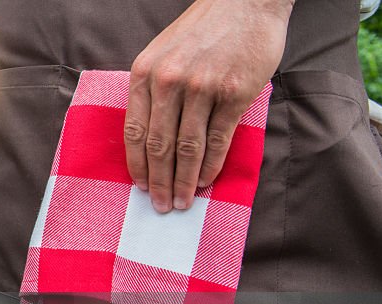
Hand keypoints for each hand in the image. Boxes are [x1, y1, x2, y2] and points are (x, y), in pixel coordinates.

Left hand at [125, 0, 291, 211]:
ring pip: (187, 148)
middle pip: (159, 146)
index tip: (139, 186)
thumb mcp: (163, 53)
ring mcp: (202, 88)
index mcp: (144, 73)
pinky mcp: (234, 93)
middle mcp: (169, 81)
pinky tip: (206, 181)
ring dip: (184, 181)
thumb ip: (153, 89)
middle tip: (160, 205)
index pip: (135, 131)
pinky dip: (211, 165)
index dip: (137, 164)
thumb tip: (149, 138)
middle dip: (158, 182)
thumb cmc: (202, 30)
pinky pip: (218, 139)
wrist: (245, 1)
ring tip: (182, 201)